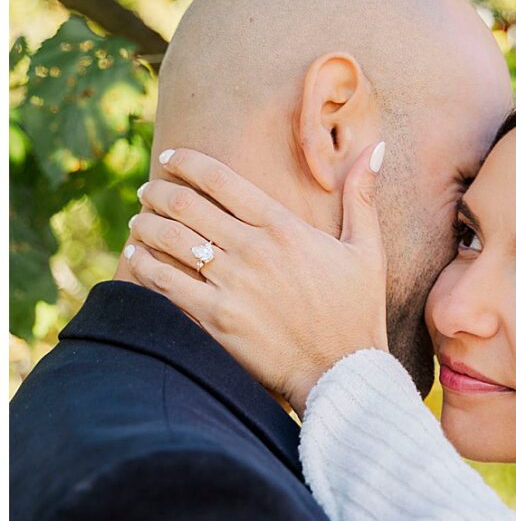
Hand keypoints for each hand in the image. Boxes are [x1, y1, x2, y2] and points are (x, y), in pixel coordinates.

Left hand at [123, 145, 388, 411]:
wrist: (342, 372)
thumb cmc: (356, 311)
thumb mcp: (367, 250)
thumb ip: (362, 196)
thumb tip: (376, 148)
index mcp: (285, 228)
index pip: (224, 181)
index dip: (190, 163)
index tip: (173, 157)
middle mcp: (253, 251)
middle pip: (188, 206)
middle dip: (160, 192)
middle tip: (148, 190)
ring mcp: (231, 286)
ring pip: (171, 241)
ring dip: (146, 225)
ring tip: (138, 221)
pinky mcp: (214, 321)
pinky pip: (165, 285)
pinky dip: (144, 267)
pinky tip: (135, 258)